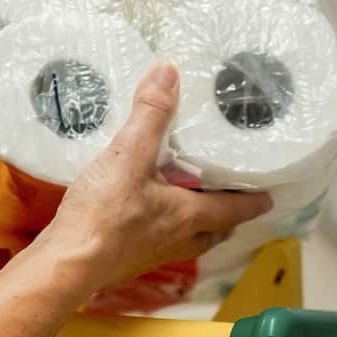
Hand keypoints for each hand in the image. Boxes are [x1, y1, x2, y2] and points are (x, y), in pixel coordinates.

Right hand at [41, 64, 272, 288]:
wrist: (66, 262)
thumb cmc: (104, 216)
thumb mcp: (129, 155)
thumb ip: (150, 115)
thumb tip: (168, 74)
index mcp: (187, 215)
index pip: (233, 209)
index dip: (252, 202)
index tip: (269, 198)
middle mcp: (176, 239)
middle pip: (213, 231)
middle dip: (225, 216)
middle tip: (230, 200)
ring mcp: (150, 253)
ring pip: (186, 240)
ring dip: (194, 225)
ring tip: (188, 204)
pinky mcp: (125, 259)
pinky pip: (155, 244)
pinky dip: (160, 230)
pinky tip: (143, 214)